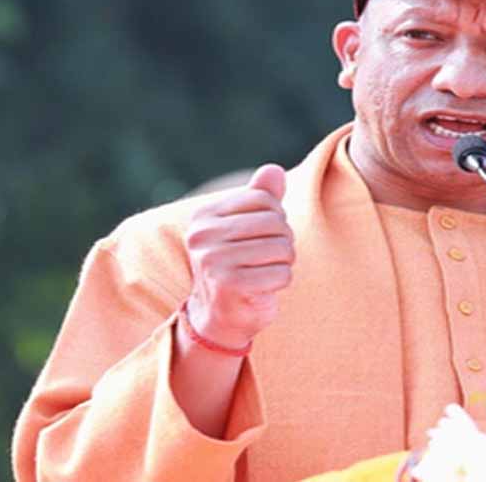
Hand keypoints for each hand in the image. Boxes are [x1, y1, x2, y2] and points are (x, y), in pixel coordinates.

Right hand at [182, 164, 293, 348]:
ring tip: (265, 271)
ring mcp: (212, 261)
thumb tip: (273, 170)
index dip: (276, 217)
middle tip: (267, 258)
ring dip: (284, 262)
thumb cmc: (238, 264)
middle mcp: (202, 235)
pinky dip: (281, 281)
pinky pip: (281, 274)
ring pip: (282, 248)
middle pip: (276, 222)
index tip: (263, 235)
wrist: (219, 316)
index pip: (263, 199)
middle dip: (283, 241)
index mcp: (204, 215)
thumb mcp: (247, 227)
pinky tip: (263, 288)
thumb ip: (260, 197)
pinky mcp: (229, 286)